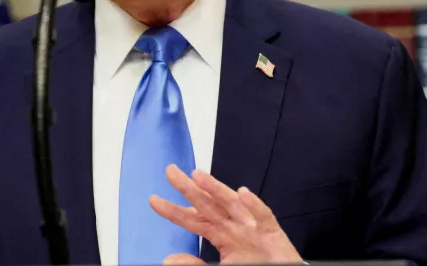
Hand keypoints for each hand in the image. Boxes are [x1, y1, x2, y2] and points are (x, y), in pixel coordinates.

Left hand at [149, 165, 302, 264]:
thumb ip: (194, 265)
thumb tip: (169, 260)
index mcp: (220, 235)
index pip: (192, 220)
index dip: (173, 211)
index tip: (153, 200)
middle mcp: (234, 227)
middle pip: (208, 205)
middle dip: (189, 188)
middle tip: (170, 171)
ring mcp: (252, 228)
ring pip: (232, 204)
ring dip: (216, 189)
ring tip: (198, 175)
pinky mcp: (272, 233)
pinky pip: (263, 217)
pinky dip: (254, 206)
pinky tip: (243, 193)